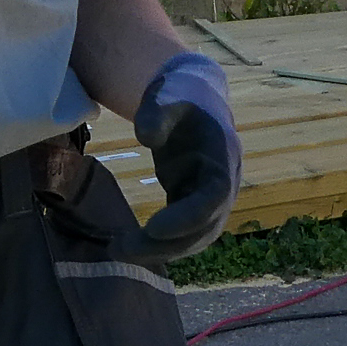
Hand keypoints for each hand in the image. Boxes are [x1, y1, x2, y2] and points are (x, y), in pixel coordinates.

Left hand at [132, 51, 239, 256]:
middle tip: (122, 249)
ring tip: (121, 250)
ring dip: (163, 250)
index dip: (188, 217)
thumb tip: (147, 136)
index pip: (214, 196)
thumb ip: (157, 113)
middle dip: (168, 244)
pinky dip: (162, 244)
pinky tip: (132, 246)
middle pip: (206, 226)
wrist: (192, 95)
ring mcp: (213, 195)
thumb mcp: (166, 95)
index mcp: (222, 154)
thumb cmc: (177, 95)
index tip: (152, 229)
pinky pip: (186, 232)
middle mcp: (225, 181)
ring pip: (198, 236)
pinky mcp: (197, 201)